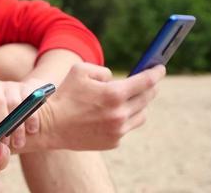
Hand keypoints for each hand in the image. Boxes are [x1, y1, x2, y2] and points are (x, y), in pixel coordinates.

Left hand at [0, 79, 44, 148]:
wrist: (20, 120)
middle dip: (0, 121)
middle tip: (3, 141)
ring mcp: (9, 87)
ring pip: (13, 102)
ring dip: (17, 125)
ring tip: (18, 143)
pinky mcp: (26, 87)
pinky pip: (30, 101)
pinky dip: (31, 118)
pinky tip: (31, 130)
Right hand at [43, 63, 165, 149]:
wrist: (50, 126)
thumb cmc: (63, 95)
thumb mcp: (80, 71)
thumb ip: (104, 71)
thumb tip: (115, 80)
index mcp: (114, 94)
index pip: (146, 81)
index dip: (156, 72)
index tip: (160, 68)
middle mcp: (119, 114)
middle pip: (147, 98)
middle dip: (150, 87)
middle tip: (149, 82)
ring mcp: (117, 131)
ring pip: (141, 115)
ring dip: (140, 105)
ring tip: (132, 99)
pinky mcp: (112, 142)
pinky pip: (127, 128)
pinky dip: (124, 119)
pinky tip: (114, 115)